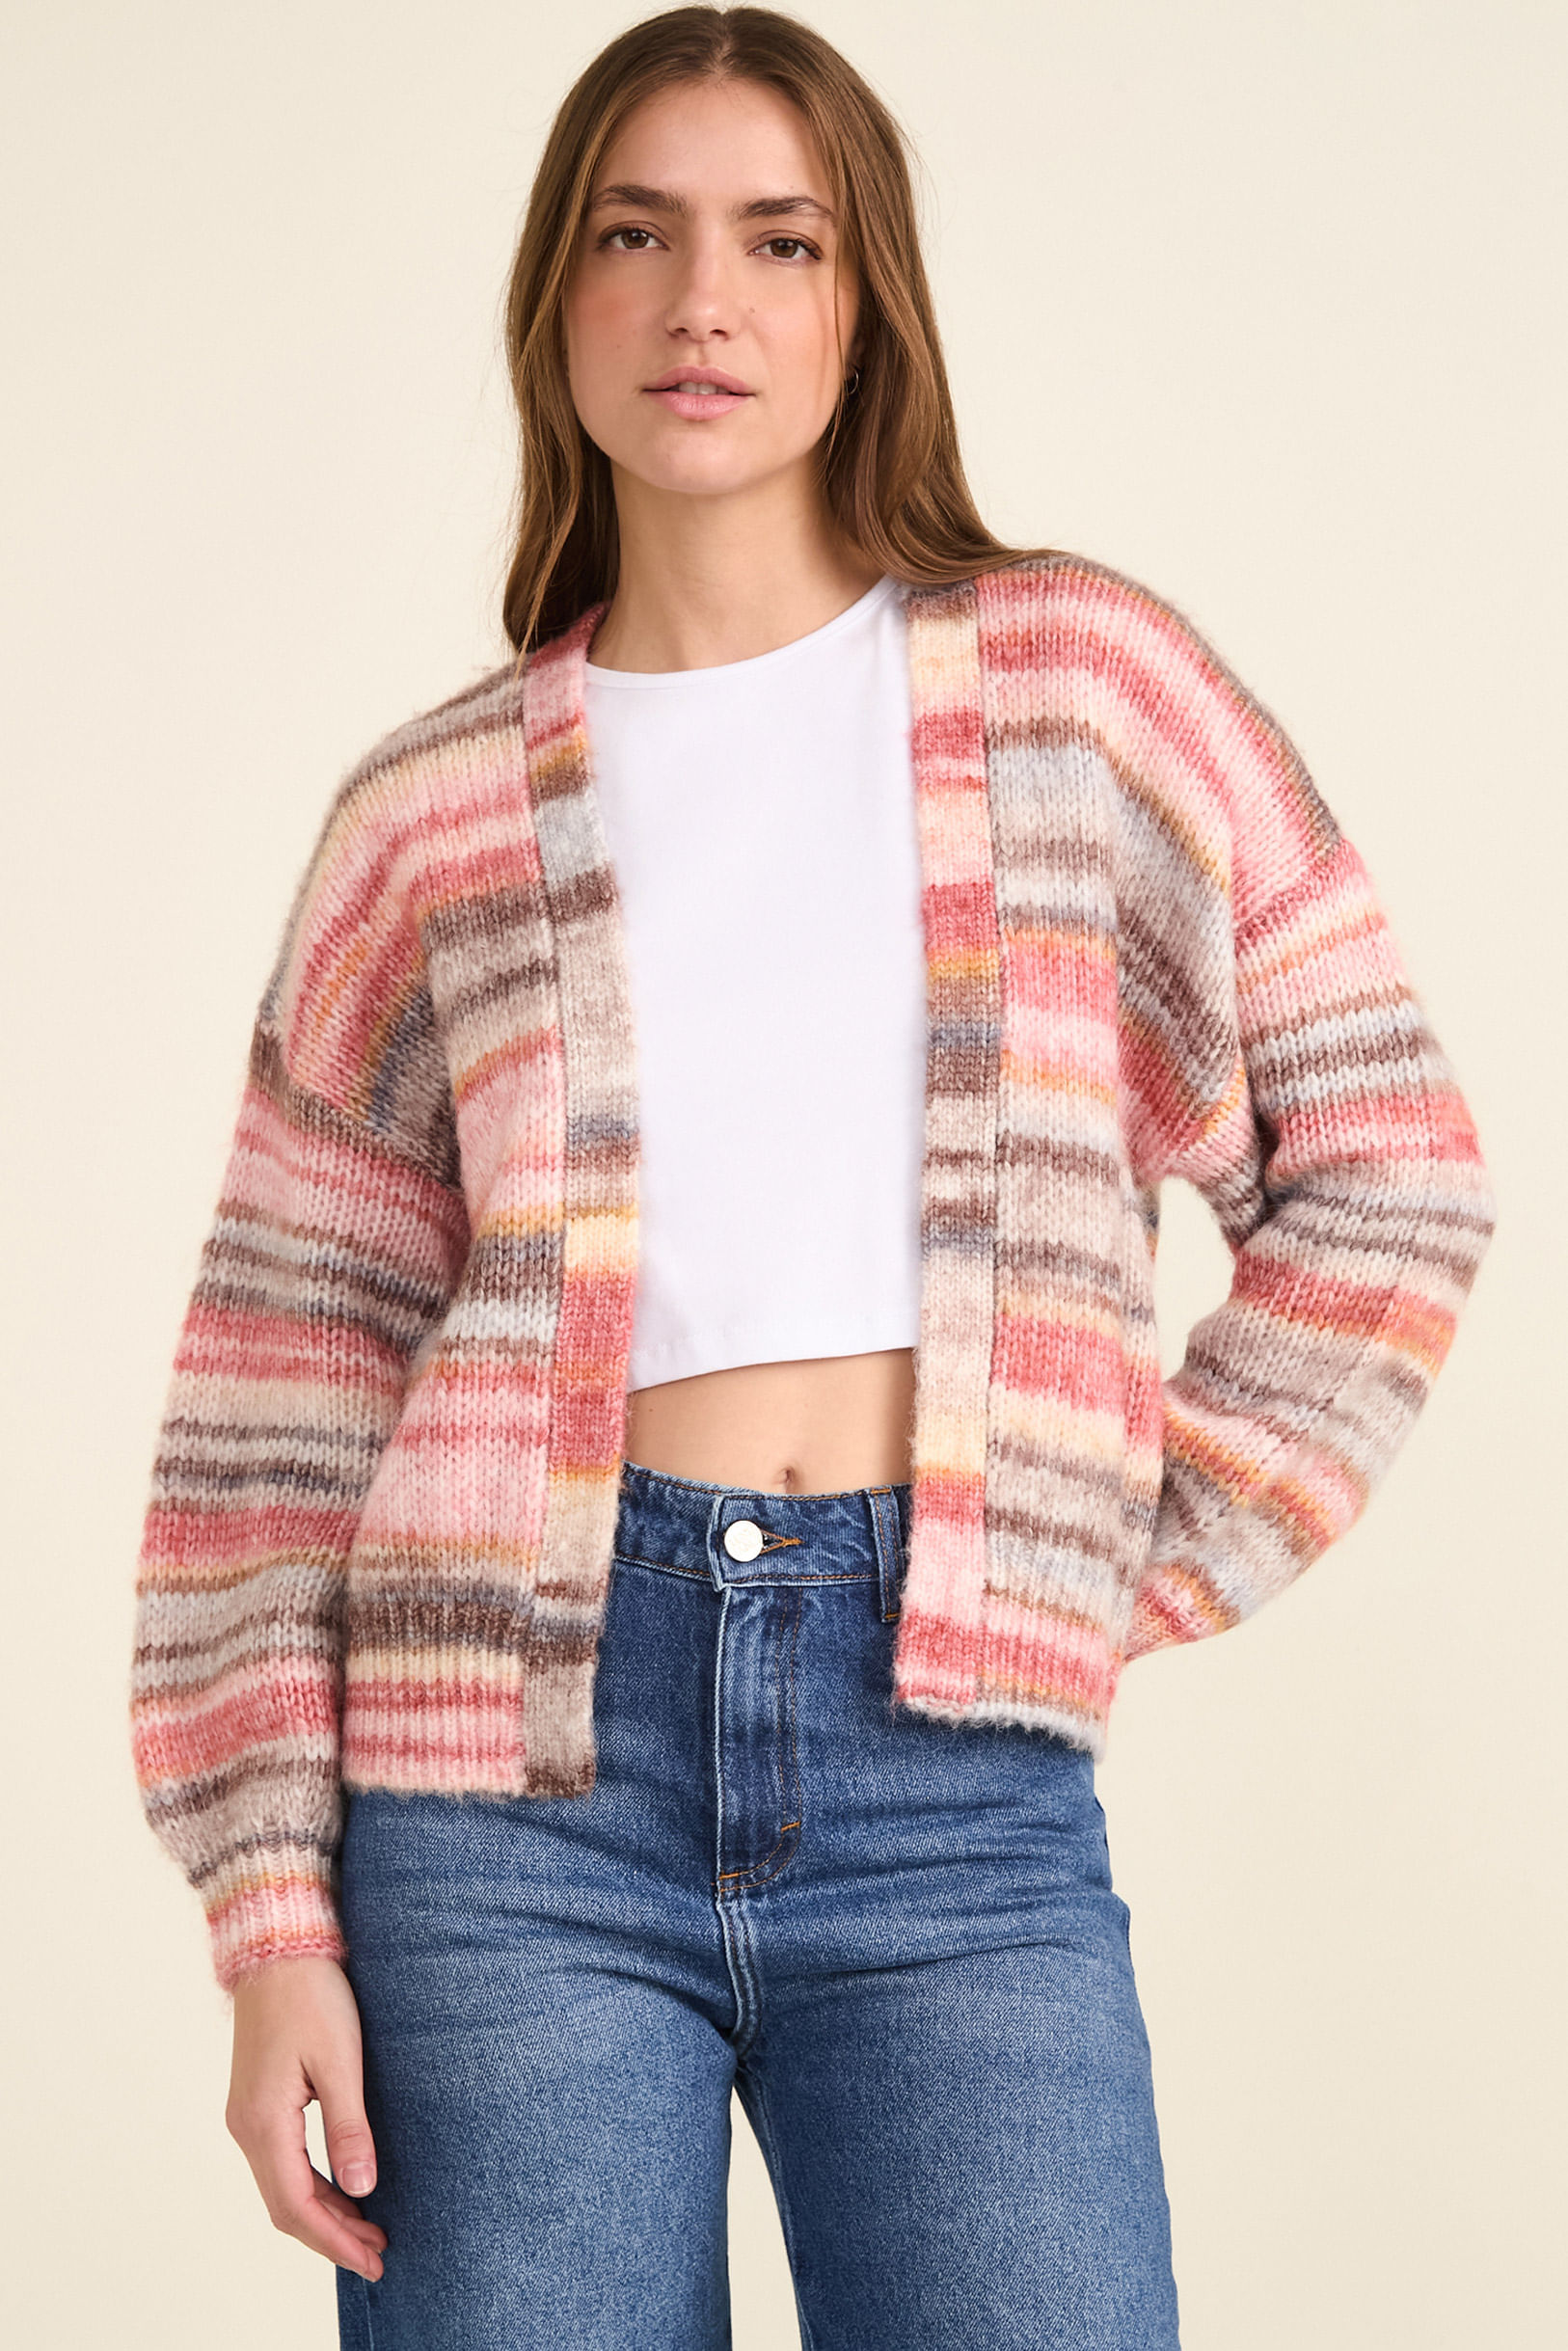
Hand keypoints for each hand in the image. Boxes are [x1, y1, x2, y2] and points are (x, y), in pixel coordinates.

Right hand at [226, 1954, 388, 2282]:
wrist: (276, 1949)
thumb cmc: (311, 1995)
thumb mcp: (340, 2060)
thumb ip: (349, 2127)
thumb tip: (363, 2189)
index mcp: (264, 2122)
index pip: (297, 2206)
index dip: (335, 2240)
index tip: (373, 2258)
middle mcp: (246, 2128)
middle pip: (286, 2206)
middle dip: (332, 2235)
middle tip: (379, 2252)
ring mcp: (247, 2116)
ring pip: (283, 2187)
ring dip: (324, 2213)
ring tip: (369, 2229)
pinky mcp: (257, 2103)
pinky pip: (282, 2164)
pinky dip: (313, 2187)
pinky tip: (344, 2190)